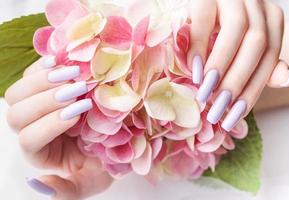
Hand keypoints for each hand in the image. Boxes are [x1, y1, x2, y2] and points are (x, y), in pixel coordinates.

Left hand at [5, 57, 112, 199]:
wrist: (112, 138)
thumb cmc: (102, 162)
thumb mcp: (89, 183)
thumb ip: (67, 192)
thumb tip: (38, 183)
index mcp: (41, 153)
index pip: (31, 139)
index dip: (50, 125)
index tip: (79, 112)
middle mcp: (33, 129)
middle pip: (17, 115)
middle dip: (46, 101)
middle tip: (77, 90)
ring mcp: (36, 106)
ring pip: (17, 93)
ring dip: (43, 81)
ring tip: (73, 75)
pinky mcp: (44, 87)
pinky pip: (32, 73)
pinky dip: (43, 65)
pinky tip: (60, 61)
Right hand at [188, 0, 288, 130]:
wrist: (201, 3)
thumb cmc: (220, 30)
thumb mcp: (243, 47)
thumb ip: (261, 62)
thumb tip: (286, 79)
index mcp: (270, 19)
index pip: (269, 58)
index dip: (253, 91)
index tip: (233, 117)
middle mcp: (256, 4)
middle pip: (256, 45)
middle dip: (236, 83)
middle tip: (217, 110)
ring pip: (236, 31)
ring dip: (220, 67)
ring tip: (205, 93)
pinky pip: (204, 21)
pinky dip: (199, 48)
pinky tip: (193, 70)